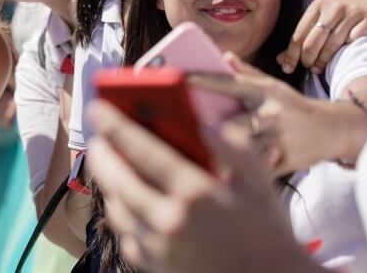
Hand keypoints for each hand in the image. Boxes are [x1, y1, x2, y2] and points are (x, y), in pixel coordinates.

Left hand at [85, 99, 318, 272]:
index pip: (142, 150)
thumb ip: (231, 145)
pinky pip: (126, 236)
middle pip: (117, 180)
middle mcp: (171, 221)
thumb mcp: (259, 180)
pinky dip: (122, 215)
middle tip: (99, 139)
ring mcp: (161, 248)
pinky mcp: (157, 268)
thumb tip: (202, 120)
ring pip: (116, 209)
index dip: (115, 126)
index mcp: (196, 192)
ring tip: (111, 166)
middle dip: (102, 155)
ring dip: (108, 184)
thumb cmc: (267, 228)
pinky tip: (127, 201)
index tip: (98, 109)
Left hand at [189, 54, 332, 176]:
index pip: (230, 84)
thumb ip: (247, 74)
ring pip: (243, 151)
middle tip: (179, 126)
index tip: (179, 78)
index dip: (204, 81)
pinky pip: (254, 171)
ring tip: (190, 154)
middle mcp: (273, 114)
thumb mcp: (273, 87)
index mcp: (266, 92)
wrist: (336, 129)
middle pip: (235, 123)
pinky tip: (215, 177)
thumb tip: (223, 56)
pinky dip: (236, 175)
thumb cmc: (293, 107)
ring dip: (219, 155)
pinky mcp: (285, 162)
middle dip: (210, 128)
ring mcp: (280, 140)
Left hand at [277, 0, 366, 74]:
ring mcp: (352, 11)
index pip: (299, 34)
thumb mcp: (321, 17)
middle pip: (314, 40)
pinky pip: (355, 40)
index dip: (292, 54)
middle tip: (308, 68)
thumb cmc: (342, 11)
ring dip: (324, 60)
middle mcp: (333, 7)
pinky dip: (349, 49)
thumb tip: (281, 60)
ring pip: (333, 43)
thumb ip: (303, 37)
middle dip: (308, 59)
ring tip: (319, 69)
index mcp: (318, 5)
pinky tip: (345, 54)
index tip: (288, 68)